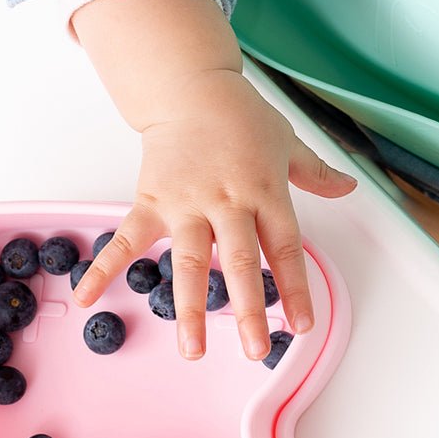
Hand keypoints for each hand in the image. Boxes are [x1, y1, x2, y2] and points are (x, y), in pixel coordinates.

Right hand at [73, 68, 355, 359]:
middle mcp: (227, 202)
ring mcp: (186, 203)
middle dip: (249, 309)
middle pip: (240, 262)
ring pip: (189, 261)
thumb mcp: (287, 143)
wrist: (190, 87)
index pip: (285, 248)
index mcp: (265, 192)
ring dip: (190, 308)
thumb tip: (349, 188)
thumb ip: (316, 173)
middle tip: (256, 351)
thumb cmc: (242, 116)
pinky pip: (127, 239)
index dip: (296, 287)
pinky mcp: (151, 200)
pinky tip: (89, 297)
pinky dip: (106, 267)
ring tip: (192, 350)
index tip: (301, 324)